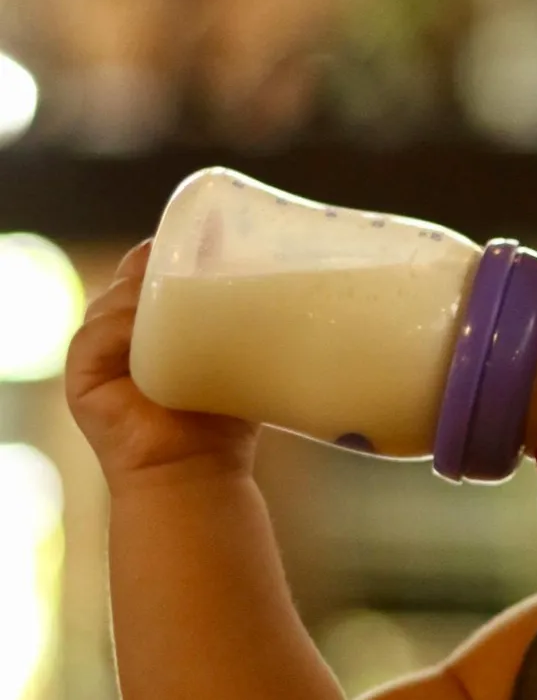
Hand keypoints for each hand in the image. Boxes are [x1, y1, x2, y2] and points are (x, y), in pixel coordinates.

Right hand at [66, 240, 258, 491]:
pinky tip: (145, 331)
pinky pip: (95, 336)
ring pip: (115, 300)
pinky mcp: (82, 374)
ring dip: (144, 293)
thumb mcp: (243, 352)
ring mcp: (100, 347)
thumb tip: (293, 273)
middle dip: (160, 264)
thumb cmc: (227, 411)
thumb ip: (253, 316)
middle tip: (196, 265)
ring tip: (179, 303)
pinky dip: (120, 328)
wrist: (198, 467)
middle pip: (134, 276)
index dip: (175, 247)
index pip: (156, 264)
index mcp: (158, 315)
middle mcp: (125, 325)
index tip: (209, 232)